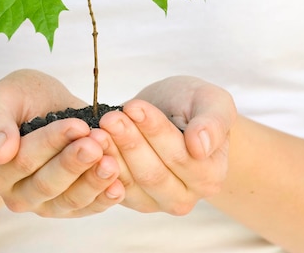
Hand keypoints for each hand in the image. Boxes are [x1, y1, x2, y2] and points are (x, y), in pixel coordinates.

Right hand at [0, 69, 124, 217]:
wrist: (38, 109)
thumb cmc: (18, 99)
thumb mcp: (1, 97)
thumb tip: (1, 152)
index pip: (24, 159)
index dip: (53, 142)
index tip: (78, 125)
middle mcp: (15, 194)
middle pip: (47, 183)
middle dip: (74, 162)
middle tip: (97, 143)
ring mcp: (42, 204)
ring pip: (69, 200)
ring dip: (93, 182)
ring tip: (111, 162)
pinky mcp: (68, 207)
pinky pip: (87, 208)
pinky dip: (103, 199)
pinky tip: (118, 186)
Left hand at [97, 76, 235, 214]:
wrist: (173, 112)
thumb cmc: (195, 105)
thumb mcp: (212, 102)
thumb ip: (212, 123)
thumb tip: (200, 147)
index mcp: (210, 176)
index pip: (179, 155)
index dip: (155, 131)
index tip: (134, 106)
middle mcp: (186, 197)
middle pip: (153, 173)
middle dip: (129, 142)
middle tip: (109, 117)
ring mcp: (157, 202)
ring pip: (131, 182)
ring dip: (112, 154)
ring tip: (97, 128)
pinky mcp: (132, 200)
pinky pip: (113, 188)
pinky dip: (100, 166)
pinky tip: (91, 143)